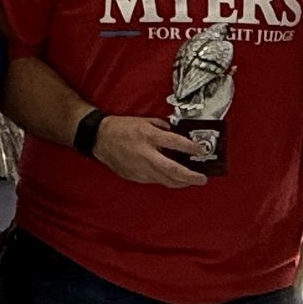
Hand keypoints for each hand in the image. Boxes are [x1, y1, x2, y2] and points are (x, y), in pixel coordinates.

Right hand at [91, 114, 209, 187]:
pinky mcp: (136, 177)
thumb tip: (179, 136)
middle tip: (202, 178)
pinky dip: (166, 180)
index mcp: (149, 136)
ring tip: (192, 181)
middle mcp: (146, 155)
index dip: (192, 148)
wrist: (100, 139)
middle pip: (173, 170)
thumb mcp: (146, 121)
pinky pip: (155, 180)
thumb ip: (164, 128)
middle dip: (190, 176)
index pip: (176, 143)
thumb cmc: (123, 128)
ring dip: (181, 182)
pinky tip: (173, 178)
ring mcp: (140, 169)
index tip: (202, 151)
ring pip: (165, 180)